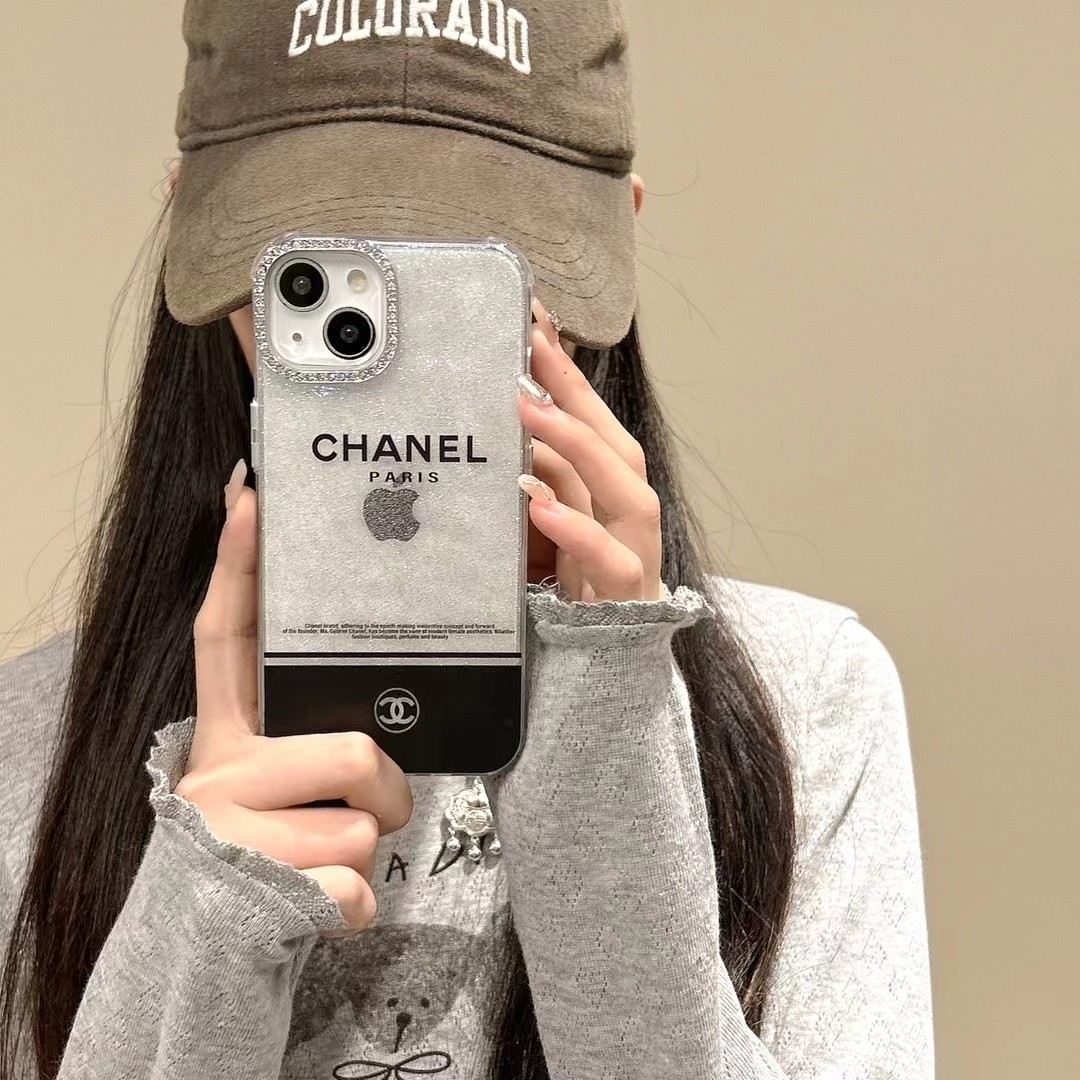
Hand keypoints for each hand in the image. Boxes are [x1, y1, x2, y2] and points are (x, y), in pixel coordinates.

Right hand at [175, 463, 413, 937]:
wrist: (210, 949)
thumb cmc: (272, 845)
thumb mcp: (283, 785)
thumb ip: (320, 738)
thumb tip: (384, 716)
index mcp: (226, 733)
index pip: (227, 637)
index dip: (241, 566)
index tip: (252, 494)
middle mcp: (216, 773)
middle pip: (357, 755)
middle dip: (386, 794)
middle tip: (365, 813)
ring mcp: (231, 836)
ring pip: (367, 828)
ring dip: (370, 852)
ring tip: (329, 861)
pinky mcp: (257, 898)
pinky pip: (359, 892)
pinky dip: (359, 910)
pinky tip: (320, 910)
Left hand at [518, 300, 664, 602]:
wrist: (603, 687)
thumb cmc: (570, 603)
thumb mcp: (545, 537)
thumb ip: (538, 486)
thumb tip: (506, 434)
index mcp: (609, 501)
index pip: (594, 427)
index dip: (567, 375)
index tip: (533, 322)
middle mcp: (628, 522)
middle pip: (616, 447)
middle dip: (576, 394)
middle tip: (530, 345)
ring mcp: (633, 559)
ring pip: (628, 493)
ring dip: (580, 446)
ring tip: (530, 410)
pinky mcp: (626, 601)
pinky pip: (610, 560)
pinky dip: (574, 527)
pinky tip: (536, 500)